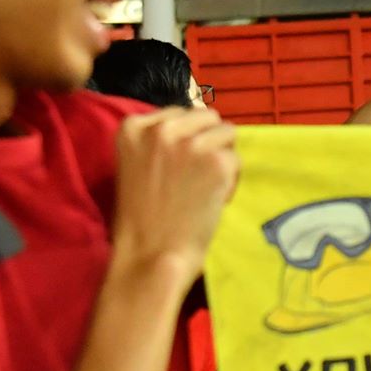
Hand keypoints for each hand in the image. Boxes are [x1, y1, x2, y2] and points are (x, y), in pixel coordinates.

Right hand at [111, 108, 241, 291]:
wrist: (150, 256)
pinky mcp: (218, 162)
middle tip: (195, 177)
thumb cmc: (140, 220)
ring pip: (226, 133)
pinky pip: (237, 160)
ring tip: (205, 187)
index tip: (177, 167)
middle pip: (206, 117)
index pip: (178, 114)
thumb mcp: (136, 166)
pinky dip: (231, 179)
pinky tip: (213, 199)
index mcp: (133, 127)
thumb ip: (159, 143)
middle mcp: (162, 128)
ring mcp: (191, 143)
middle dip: (207, 142)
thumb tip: (199, 123)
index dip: (185, 140)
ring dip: (221, 158)